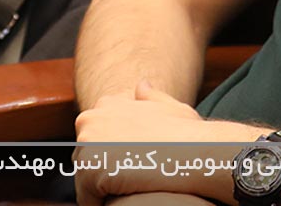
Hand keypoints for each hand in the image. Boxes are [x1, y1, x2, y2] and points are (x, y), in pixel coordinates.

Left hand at [73, 81, 257, 205]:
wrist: (196, 151)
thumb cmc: (188, 133)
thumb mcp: (170, 107)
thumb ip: (149, 98)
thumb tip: (141, 86)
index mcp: (107, 104)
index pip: (93, 137)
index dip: (112, 153)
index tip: (131, 162)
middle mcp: (90, 120)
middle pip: (84, 158)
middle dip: (103, 170)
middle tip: (134, 175)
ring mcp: (87, 144)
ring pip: (84, 180)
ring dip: (103, 188)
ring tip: (132, 185)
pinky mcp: (90, 171)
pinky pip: (87, 199)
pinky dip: (102, 204)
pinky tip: (127, 195)